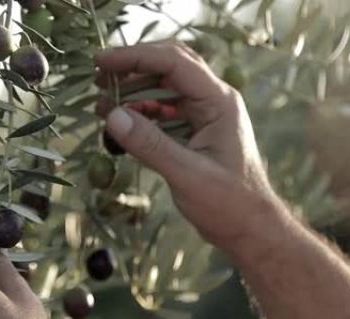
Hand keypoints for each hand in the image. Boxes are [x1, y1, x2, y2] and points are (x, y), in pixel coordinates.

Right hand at [96, 42, 284, 252]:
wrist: (251, 229)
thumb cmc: (229, 204)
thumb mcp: (186, 174)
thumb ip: (149, 144)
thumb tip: (111, 116)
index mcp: (218, 101)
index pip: (173, 63)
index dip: (134, 57)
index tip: (101, 62)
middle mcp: (213, 101)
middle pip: (169, 66)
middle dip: (132, 67)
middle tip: (98, 76)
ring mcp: (205, 115)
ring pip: (164, 88)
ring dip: (133, 90)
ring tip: (101, 101)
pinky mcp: (196, 132)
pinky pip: (164, 111)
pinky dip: (140, 112)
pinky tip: (119, 122)